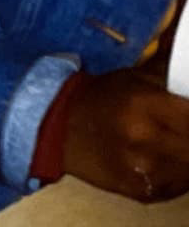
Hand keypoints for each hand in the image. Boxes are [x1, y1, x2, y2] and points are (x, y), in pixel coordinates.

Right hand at [63, 69, 188, 201]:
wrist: (56, 127)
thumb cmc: (100, 97)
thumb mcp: (136, 76)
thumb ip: (172, 69)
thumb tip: (185, 41)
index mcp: (146, 104)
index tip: (185, 111)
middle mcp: (146, 138)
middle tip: (179, 125)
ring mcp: (145, 169)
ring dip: (186, 155)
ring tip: (172, 141)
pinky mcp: (142, 192)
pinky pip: (180, 186)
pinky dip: (179, 174)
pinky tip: (164, 160)